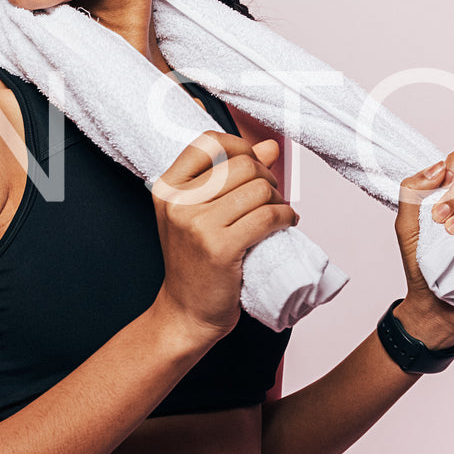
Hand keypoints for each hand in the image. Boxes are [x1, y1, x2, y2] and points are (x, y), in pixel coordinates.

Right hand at [151, 130, 297, 344]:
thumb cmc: (196, 261)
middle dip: (267, 178)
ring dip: (279, 200)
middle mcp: (177, 202)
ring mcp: (197, 226)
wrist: (186, 311)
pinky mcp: (221, 249)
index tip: (253, 164)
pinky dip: (287, 218)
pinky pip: (268, 217)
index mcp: (167, 188)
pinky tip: (287, 225)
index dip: (239, 146)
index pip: (208, 142)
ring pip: (260, 189)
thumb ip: (231, 176)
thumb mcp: (201, 212)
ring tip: (275, 215)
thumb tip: (269, 146)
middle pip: (242, 165)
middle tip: (270, 198)